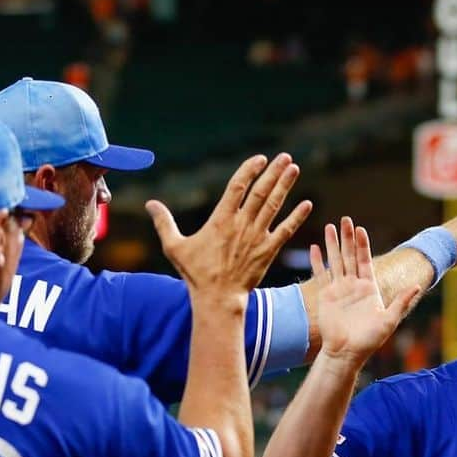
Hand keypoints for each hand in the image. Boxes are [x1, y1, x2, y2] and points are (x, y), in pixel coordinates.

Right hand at [146, 153, 311, 298]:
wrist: (218, 299)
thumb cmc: (196, 274)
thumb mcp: (174, 247)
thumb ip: (164, 223)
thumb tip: (150, 204)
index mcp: (221, 219)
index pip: (238, 186)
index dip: (250, 170)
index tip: (261, 158)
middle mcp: (241, 224)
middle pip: (260, 192)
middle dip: (273, 172)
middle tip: (285, 157)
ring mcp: (257, 237)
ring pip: (273, 206)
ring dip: (285, 186)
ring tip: (293, 168)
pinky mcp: (268, 251)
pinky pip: (285, 231)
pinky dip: (297, 217)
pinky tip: (307, 204)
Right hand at [312, 217, 420, 367]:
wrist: (347, 353)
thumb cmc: (369, 340)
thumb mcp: (389, 320)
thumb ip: (401, 301)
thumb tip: (417, 285)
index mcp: (369, 288)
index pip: (365, 260)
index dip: (362, 245)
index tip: (360, 230)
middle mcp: (353, 285)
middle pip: (349, 256)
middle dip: (347, 238)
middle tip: (345, 219)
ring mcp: (339, 290)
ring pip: (335, 261)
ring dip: (332, 245)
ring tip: (329, 227)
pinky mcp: (326, 297)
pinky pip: (320, 275)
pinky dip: (317, 262)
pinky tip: (314, 248)